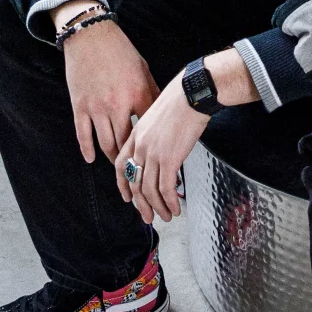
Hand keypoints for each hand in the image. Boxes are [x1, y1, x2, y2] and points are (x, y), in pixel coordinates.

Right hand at [63, 20, 157, 166]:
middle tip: (135, 167)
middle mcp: (118, 104)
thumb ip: (151, 92)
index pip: (147, 128)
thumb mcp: (143, 69)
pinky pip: (83, 134)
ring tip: (118, 164)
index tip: (156, 155)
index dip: (151, 145)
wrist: (91, 35)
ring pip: (105, 143)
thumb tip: (159, 112)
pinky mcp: (80, 106)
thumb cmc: (118, 50)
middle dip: (131, 158)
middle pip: (125, 142)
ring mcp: (97, 107)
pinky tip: (90, 158)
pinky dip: (87, 149)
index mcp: (137, 93)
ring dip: (112, 157)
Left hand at [115, 75, 207, 223]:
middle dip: (141, 204)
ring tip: (166, 216)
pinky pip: (166, 188)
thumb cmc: (180, 101)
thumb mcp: (157, 116)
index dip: (123, 185)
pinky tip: (176, 208)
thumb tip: (162, 153)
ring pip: (149, 190)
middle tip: (148, 216)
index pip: (121, 166)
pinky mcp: (169, 159)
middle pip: (134, 183)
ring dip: (158, 207)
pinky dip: (170, 202)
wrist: (191, 94)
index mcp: (136, 136)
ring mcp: (153, 154)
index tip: (128, 198)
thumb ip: (153, 136)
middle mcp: (140, 147)